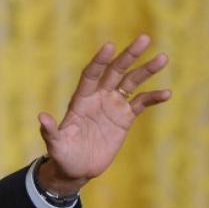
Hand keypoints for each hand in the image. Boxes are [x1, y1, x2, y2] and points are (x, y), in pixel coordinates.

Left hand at [36, 34, 170, 194]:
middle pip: (115, 71)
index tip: (109, 46)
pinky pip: (141, 103)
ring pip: (131, 82)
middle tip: (144, 38)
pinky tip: (166, 93)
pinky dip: (153, 97)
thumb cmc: (63, 156)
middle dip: (129, 55)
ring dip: (146, 70)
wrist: (77, 169)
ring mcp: (113, 106)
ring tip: (162, 58)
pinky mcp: (125, 118)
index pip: (91, 74)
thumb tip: (42, 117)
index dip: (100, 61)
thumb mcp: (55, 145)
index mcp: (81, 100)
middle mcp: (98, 97)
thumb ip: (50, 131)